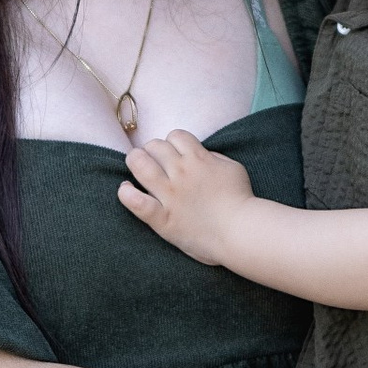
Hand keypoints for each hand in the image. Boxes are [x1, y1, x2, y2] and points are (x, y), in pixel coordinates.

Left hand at [117, 129, 254, 264]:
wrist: (241, 231)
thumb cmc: (241, 200)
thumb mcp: (233, 168)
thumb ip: (213, 157)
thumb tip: (200, 155)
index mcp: (199, 159)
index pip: (176, 136)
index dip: (173, 142)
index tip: (174, 153)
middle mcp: (181, 172)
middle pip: (155, 145)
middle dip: (152, 149)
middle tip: (153, 160)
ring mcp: (170, 195)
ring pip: (140, 165)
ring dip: (135, 161)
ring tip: (135, 166)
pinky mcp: (162, 218)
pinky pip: (135, 201)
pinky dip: (126, 193)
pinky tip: (126, 190)